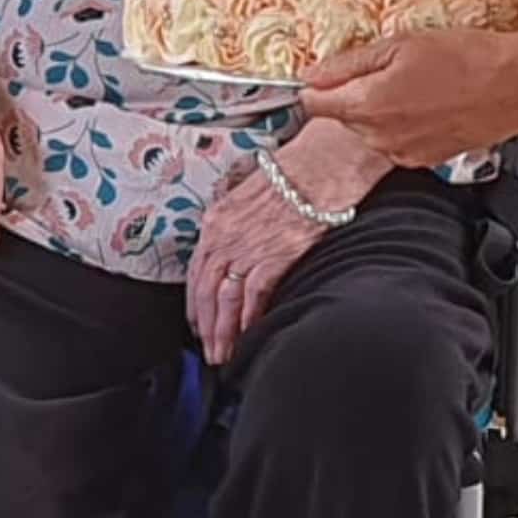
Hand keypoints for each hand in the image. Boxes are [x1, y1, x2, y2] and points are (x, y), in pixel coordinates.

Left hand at [185, 129, 385, 365]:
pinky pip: (254, 295)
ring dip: (223, 331)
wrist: (323, 162)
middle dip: (206, 326)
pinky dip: (250, 319)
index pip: (196, 270)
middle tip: (209, 351)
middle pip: (206, 290)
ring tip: (225, 354)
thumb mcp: (249, 194)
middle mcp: (225, 235)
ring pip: (225, 298)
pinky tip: (250, 336)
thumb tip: (234, 253)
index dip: (195, 302)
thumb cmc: (293, 174)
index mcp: (216, 220)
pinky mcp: (275, 254)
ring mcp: (249, 246)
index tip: (197, 323)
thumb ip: (235, 224)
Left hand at [301, 29, 517, 170]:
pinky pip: (396, 141)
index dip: (315, 86)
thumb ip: (348, 64)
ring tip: (416, 85)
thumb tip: (311, 75)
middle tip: (389, 69)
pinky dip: (403, 124)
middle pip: (343, 117)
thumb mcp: (400, 44)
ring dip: (380, 110)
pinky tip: (429, 103)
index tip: (322, 75)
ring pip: (370, 131)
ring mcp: (403, 153)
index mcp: (368, 105)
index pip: (313, 104)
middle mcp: (380, 137)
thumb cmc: (466, 58)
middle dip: (355, 94)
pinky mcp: (425, 161)